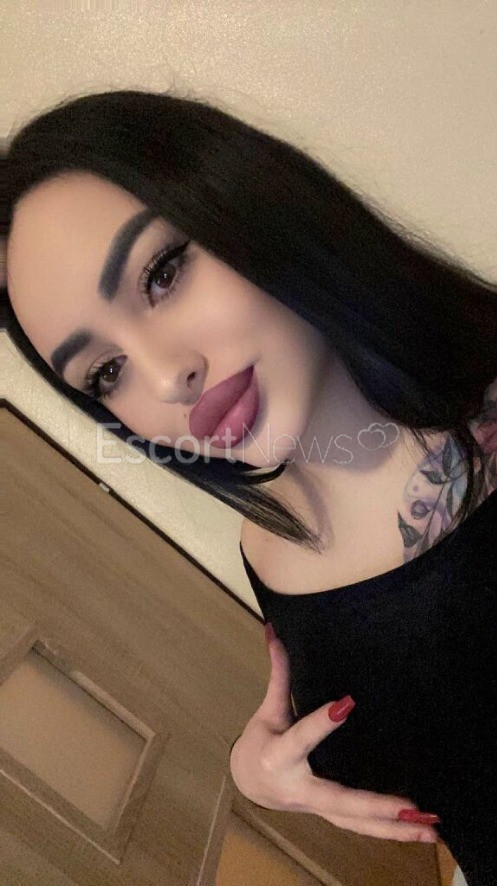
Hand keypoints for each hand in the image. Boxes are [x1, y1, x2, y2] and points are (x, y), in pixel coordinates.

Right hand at [229, 625, 438, 842]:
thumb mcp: (267, 710)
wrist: (250, 782)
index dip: (321, 723)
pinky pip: (361, 828)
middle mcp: (299, 788)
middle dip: (375, 805)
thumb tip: (272, 631)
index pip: (302, 737)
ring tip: (430, 832)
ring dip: (394, 830)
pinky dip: (391, 833)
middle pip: (339, 800)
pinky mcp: (331, 815)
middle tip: (410, 806)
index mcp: (279, 756)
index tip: (346, 704)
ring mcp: (317, 807)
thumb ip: (278, 674)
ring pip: (356, 824)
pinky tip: (422, 834)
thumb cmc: (261, 741)